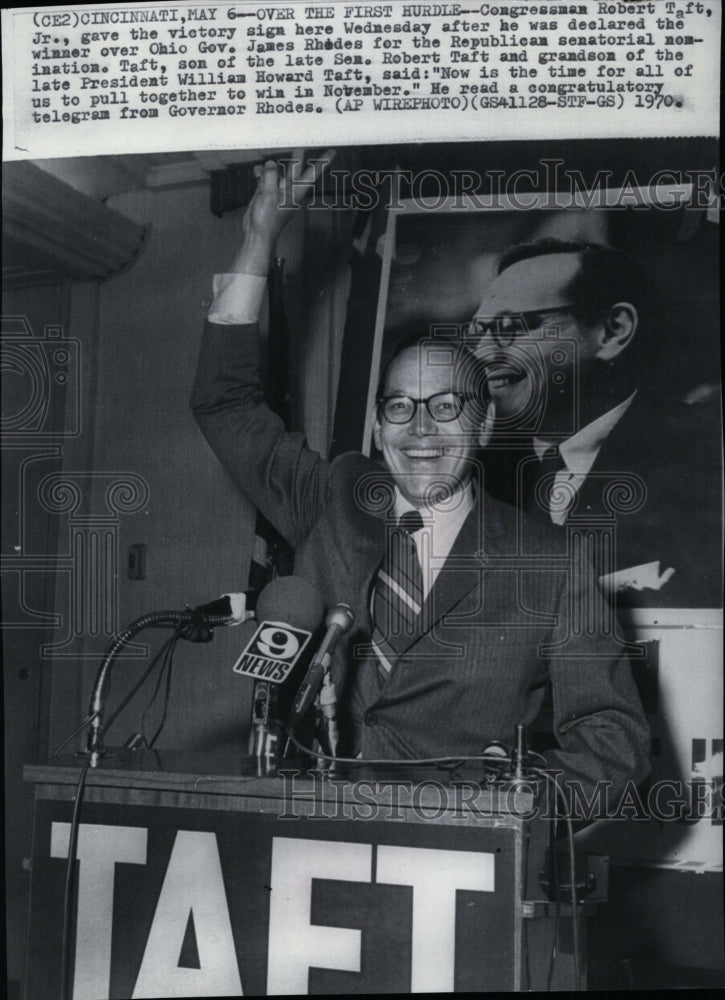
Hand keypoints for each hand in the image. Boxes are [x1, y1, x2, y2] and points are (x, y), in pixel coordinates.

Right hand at [234, 147, 334, 273]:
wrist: (256, 234)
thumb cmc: (268, 221)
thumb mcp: (269, 195)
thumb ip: (270, 177)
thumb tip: (270, 164)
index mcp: (296, 192)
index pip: (312, 173)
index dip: (323, 162)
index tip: (332, 152)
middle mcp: (288, 190)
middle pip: (296, 169)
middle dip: (298, 156)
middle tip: (302, 143)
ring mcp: (277, 192)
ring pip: (277, 172)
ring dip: (272, 166)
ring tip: (269, 158)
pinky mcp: (265, 194)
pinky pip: (265, 179)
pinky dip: (261, 174)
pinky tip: (256, 172)